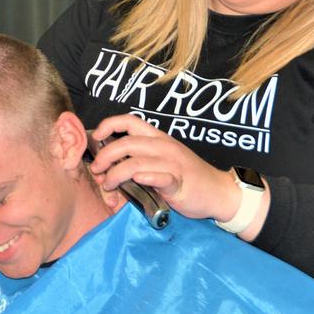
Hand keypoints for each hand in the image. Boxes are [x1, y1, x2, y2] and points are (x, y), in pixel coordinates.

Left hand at [89, 114, 242, 222]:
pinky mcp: (179, 183)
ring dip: (116, 174)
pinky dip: (144, 177)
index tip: (95, 137)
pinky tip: (136, 181)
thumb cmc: (187, 177)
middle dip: (105, 156)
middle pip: (126, 143)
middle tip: (97, 170)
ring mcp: (172, 163)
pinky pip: (159, 177)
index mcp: (158, 138)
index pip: (130, 121)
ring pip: (136, 162)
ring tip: (109, 185)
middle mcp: (163, 146)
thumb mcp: (162, 162)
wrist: (218, 192)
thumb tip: (107, 168)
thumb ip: (139, 161)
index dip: (109, 124)